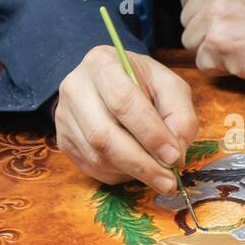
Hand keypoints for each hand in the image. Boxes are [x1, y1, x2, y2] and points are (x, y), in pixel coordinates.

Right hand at [55, 46, 197, 187]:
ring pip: (96, 155)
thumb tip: (175, 153)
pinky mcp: (63, 140)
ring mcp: (65, 116)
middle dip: (141, 163)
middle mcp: (76, 88)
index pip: (123, 102)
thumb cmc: (143, 83)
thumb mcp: (169, 87)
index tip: (173, 156)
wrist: (110, 83)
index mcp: (102, 63)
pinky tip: (136, 169)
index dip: (150, 133)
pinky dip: (118, 174)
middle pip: (104, 135)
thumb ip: (180, 116)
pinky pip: (91, 166)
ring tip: (158, 176)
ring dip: (132, 172)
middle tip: (168, 181)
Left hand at [178, 0, 244, 85]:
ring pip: (191, 44)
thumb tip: (200, 2)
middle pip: (187, 21)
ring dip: (212, 52)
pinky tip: (243, 61)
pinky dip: (220, 69)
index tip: (215, 18)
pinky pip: (203, 64)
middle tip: (237, 37)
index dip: (196, 7)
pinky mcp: (217, 45)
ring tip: (242, 48)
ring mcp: (214, 17)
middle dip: (205, 33)